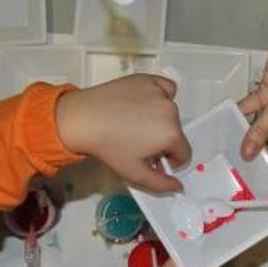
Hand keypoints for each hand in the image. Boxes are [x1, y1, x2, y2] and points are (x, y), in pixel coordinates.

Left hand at [55, 74, 190, 192]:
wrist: (83, 119)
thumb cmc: (108, 146)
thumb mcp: (134, 173)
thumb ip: (161, 184)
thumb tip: (178, 187)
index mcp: (171, 135)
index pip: (184, 153)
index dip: (169, 160)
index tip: (153, 158)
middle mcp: (171, 111)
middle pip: (176, 132)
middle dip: (163, 140)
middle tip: (139, 142)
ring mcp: (160, 93)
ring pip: (170, 111)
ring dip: (160, 119)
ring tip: (135, 123)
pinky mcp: (149, 79)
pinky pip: (164, 89)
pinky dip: (159, 96)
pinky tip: (143, 104)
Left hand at [239, 10, 267, 172]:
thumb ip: (262, 128)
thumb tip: (249, 153)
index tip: (254, 177)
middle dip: (257, 154)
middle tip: (234, 166)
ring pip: (261, 128)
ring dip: (246, 133)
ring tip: (227, 146)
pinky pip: (254, 108)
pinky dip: (242, 112)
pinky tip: (227, 118)